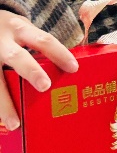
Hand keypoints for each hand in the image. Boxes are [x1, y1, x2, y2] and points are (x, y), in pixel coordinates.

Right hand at [0, 11, 77, 129]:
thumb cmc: (8, 32)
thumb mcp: (23, 30)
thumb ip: (38, 46)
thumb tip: (70, 70)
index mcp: (20, 29)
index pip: (44, 40)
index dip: (59, 53)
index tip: (74, 68)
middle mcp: (2, 41)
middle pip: (17, 57)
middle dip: (31, 72)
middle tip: (45, 87)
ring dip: (4, 103)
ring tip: (15, 123)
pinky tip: (1, 121)